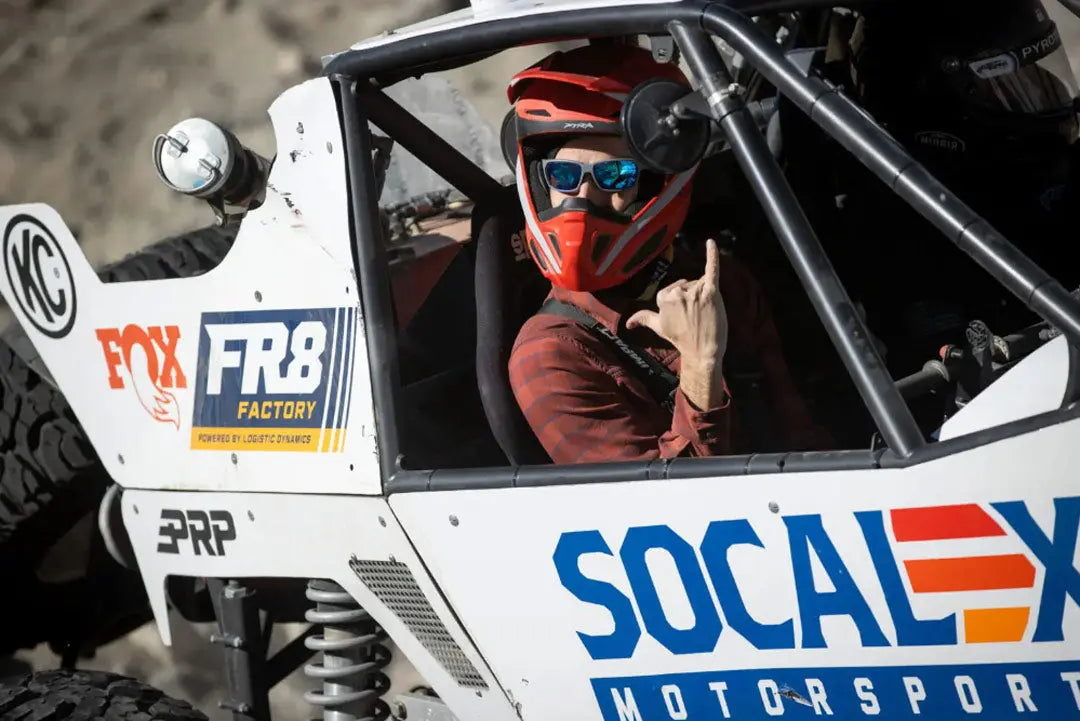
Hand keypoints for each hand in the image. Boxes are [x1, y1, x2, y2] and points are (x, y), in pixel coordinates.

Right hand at [626, 238, 728, 408]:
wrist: (702, 351)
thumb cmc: (681, 339)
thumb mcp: (659, 327)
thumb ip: (644, 318)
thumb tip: (627, 323)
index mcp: (663, 297)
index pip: (673, 289)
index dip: (680, 302)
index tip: (684, 317)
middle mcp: (678, 292)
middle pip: (687, 284)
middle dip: (693, 298)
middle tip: (696, 318)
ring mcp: (695, 291)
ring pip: (699, 283)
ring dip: (704, 295)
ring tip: (705, 314)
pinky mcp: (711, 292)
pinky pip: (711, 269)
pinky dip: (712, 255)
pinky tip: (710, 242)